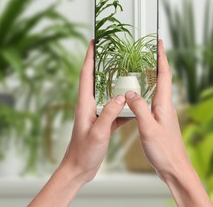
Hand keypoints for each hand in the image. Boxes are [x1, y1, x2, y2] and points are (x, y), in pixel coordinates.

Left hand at [60, 40, 130, 181]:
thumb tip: (122, 97)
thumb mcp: (98, 132)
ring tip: (126, 74)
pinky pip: (115, 111)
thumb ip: (109, 113)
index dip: (89, 57)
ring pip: (107, 95)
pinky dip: (124, 107)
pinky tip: (134, 106)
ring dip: (115, 84)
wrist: (78, 170)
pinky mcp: (102, 124)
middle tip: (112, 52)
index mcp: (85, 105)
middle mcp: (89, 107)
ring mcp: (96, 115)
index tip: (93, 42)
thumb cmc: (83, 153)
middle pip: (96, 80)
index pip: (86, 75)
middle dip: (102, 64)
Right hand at [125, 40, 212, 206]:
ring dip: (150, 76)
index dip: (162, 56)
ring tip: (139, 67)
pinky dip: (144, 92)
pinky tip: (136, 96)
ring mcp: (162, 113)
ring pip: (156, 89)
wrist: (175, 169)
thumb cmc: (164, 151)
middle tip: (147, 50)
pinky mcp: (158, 121)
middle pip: (162, 78)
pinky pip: (151, 101)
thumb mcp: (148, 129)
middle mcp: (165, 106)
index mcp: (164, 104)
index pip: (164, 74)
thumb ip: (139, 109)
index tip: (159, 42)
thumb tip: (129, 93)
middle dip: (156, 62)